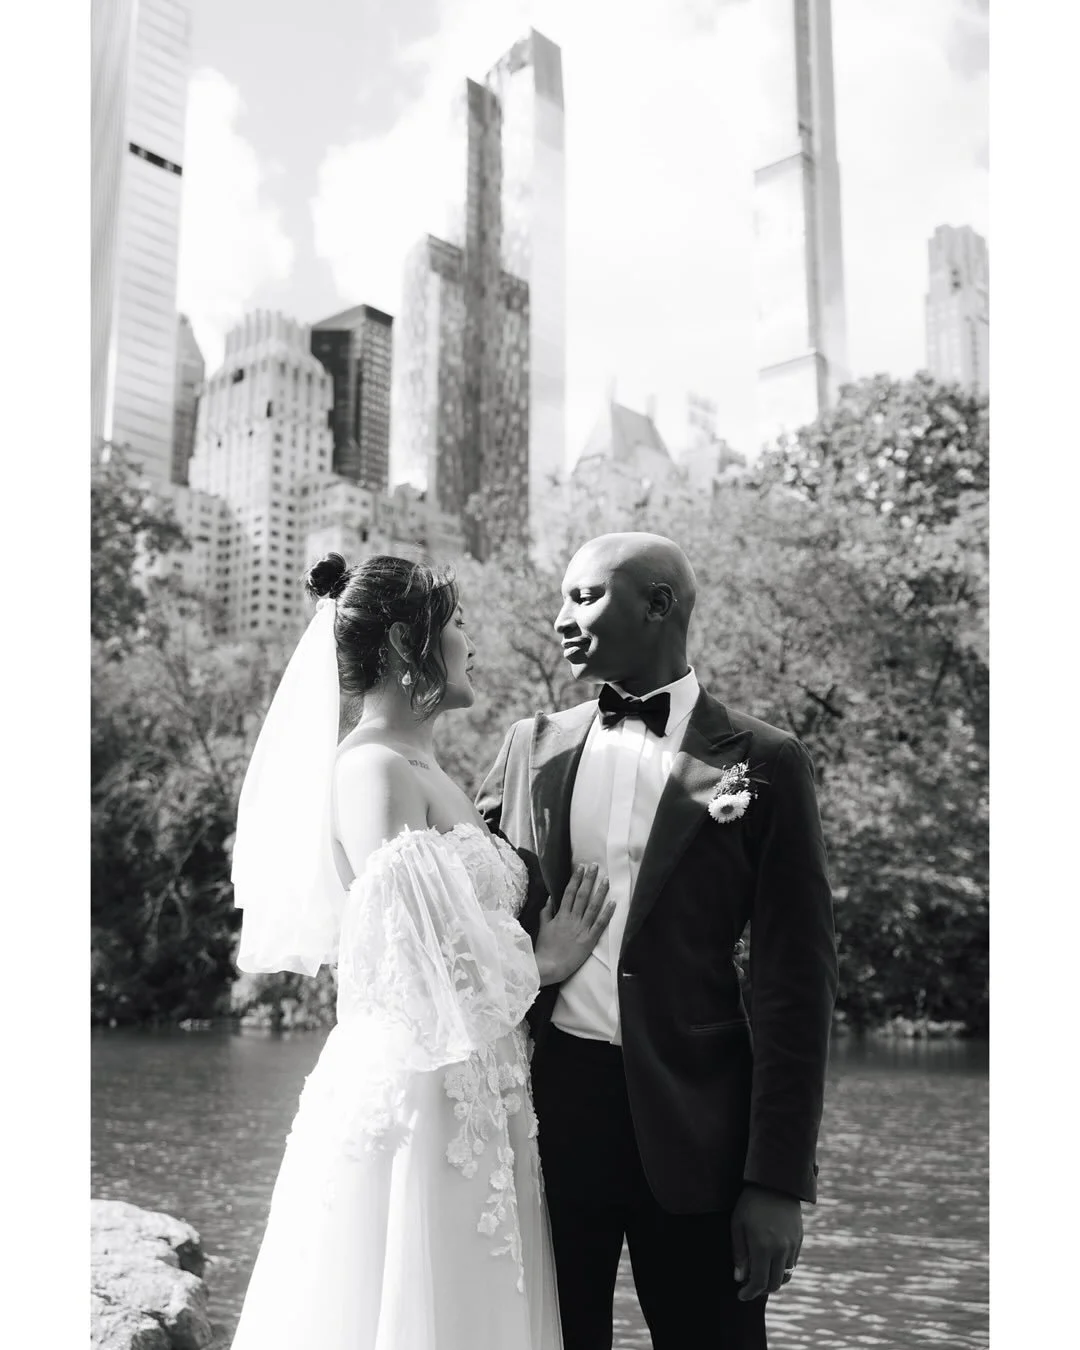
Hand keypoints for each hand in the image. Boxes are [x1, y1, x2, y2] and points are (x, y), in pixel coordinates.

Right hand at [534, 863, 613, 985]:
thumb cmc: (545, 948)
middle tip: (595, 866)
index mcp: (561, 915)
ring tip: (606, 879)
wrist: (549, 966)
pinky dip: (607, 913)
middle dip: (588, 879)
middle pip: (582, 895)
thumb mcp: (543, 927)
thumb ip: (546, 912)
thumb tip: (550, 898)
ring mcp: (582, 928)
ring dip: (600, 892)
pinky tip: (613, 903)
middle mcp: (572, 919)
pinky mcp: (589, 939)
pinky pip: (600, 924)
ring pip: (592, 906)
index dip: (575, 879)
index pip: (569, 892)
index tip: (580, 867)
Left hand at [731, 1184, 802, 1301]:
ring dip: (773, 1280)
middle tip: (750, 1287)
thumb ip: (739, 1253)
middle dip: (761, 1289)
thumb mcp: (738, 1224)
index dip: (749, 1292)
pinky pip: (792, 1263)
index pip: (759, 1282)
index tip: (741, 1295)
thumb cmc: (751, 1202)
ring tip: (761, 1275)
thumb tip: (740, 1278)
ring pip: (785, 1275)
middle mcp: (781, 1249)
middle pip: (774, 1283)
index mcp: (763, 1247)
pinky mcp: (799, 1239)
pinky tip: (771, 1262)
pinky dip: (782, 1268)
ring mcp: (792, 1245)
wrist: (775, 1181)